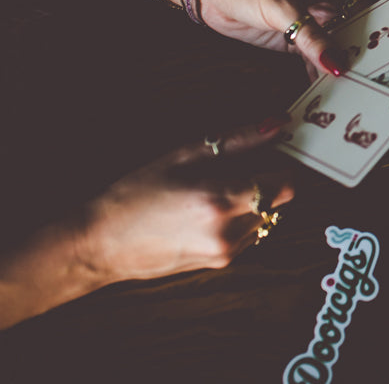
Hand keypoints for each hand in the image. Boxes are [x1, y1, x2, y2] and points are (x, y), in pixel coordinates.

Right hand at [74, 119, 295, 284]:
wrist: (102, 243)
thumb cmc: (136, 194)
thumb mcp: (183, 156)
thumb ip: (237, 140)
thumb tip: (276, 124)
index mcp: (222, 200)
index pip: (286, 184)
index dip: (281, 166)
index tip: (267, 155)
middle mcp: (230, 231)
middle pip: (278, 202)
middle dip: (265, 183)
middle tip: (235, 171)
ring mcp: (225, 253)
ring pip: (265, 220)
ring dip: (253, 204)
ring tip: (212, 193)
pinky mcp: (219, 264)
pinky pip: (248, 236)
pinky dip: (239, 221)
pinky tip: (205, 214)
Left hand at [196, 0, 388, 76]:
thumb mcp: (283, 9)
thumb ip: (312, 38)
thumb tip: (338, 64)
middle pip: (367, 15)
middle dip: (379, 36)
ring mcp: (316, 17)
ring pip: (345, 39)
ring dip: (353, 57)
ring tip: (367, 79)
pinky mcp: (300, 38)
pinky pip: (321, 56)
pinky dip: (325, 71)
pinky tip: (332, 88)